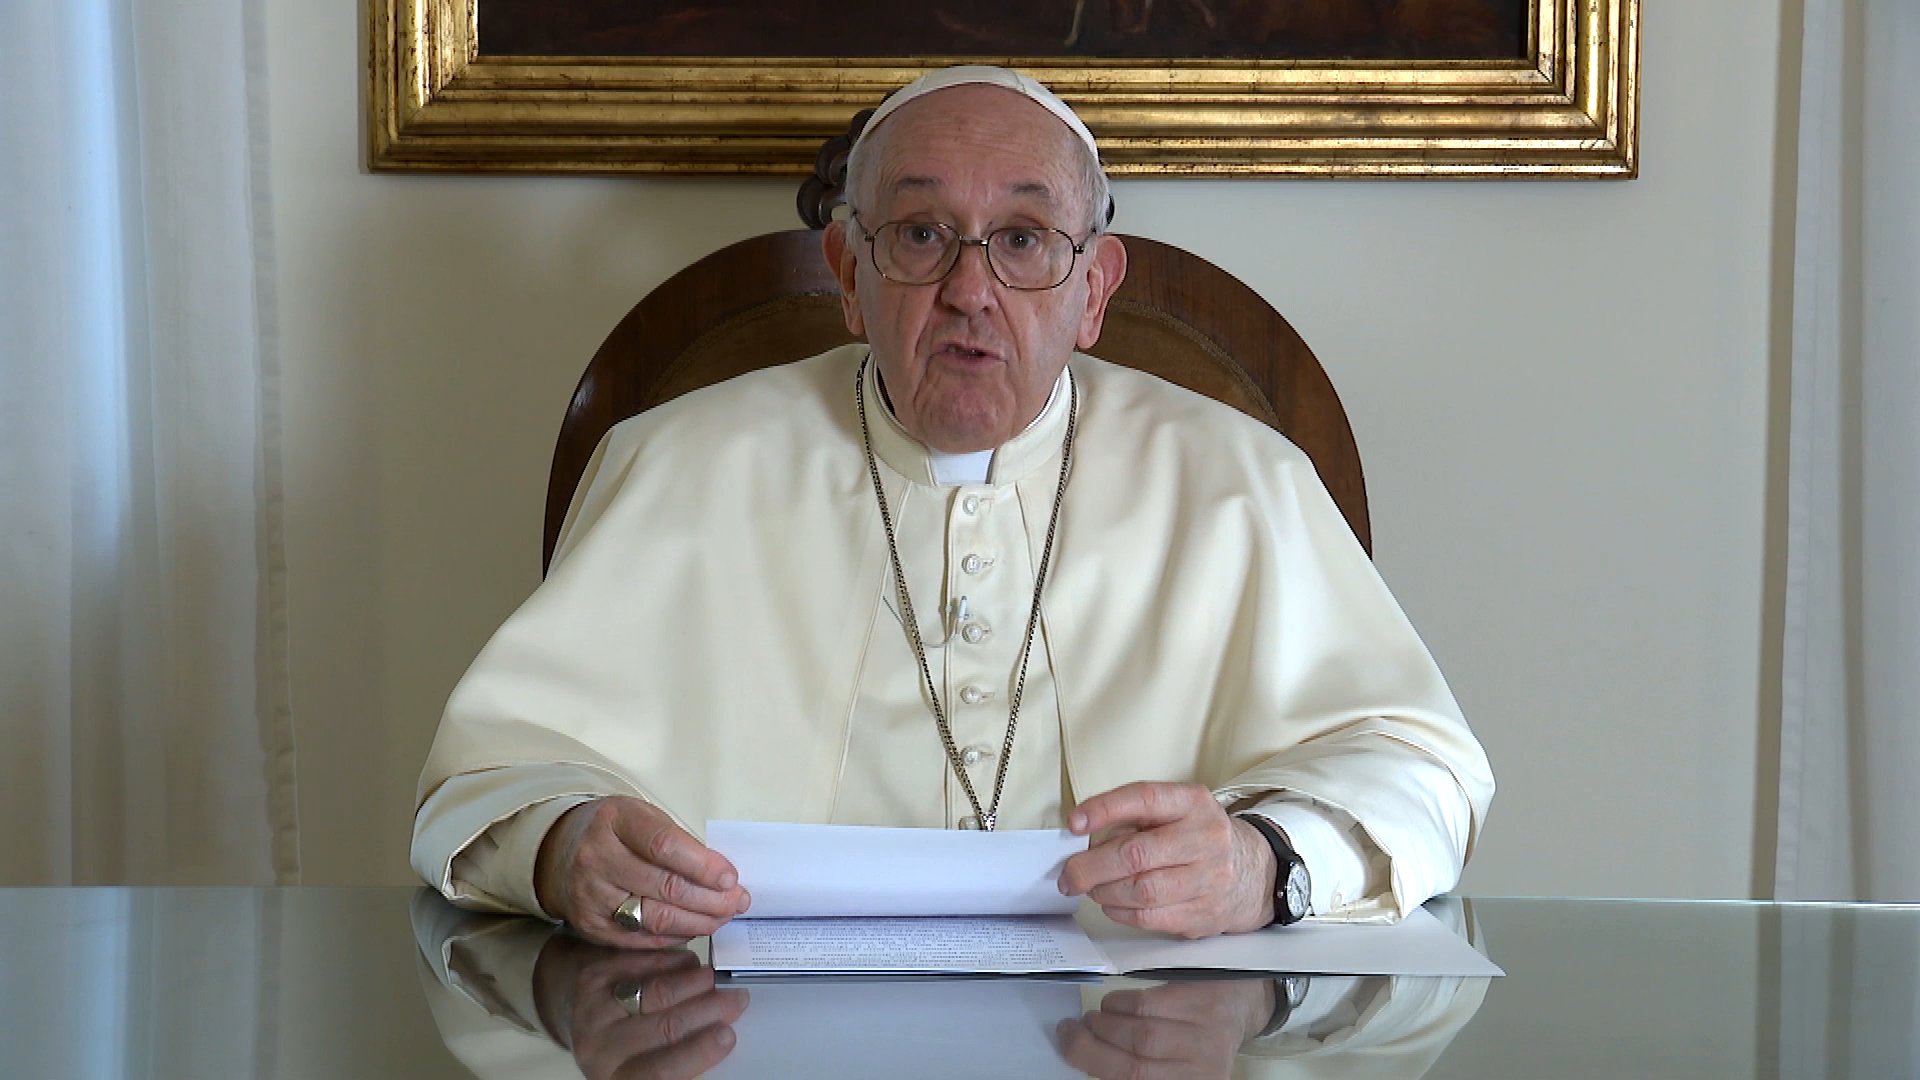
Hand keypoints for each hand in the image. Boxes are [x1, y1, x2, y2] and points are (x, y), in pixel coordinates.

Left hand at [532, 936, 748, 1079]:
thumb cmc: (614, 1039)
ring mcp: (594, 1010)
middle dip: (708, 1010)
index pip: (659, 1072)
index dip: (698, 1052)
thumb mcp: (639, 1061)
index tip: (727, 1035)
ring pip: (657, 992)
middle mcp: (599, 1049)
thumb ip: (670, 1056)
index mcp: (615, 1077)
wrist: (564, 1001)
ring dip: (695, 983)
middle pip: (665, 1027)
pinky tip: (689, 963)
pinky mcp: (594, 975)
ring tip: (714, 979)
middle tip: (735, 1000)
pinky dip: (673, 961)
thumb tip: (720, 1036)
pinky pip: (644, 964)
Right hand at [535, 796, 750, 947]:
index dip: (703, 865)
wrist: (561, 852)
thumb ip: (680, 843)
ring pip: (656, 917)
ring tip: (722, 917)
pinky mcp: (591, 926)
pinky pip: (642, 938)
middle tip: (736, 902)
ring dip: (698, 921)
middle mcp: (596, 858)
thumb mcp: (644, 817)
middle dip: (710, 899)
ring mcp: (591, 895)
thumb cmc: (616, 832)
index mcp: (615, 820)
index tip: (730, 877)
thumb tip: (724, 879)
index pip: (664, 846)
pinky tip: (694, 928)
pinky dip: (674, 935)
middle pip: (665, 886)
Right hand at [1055, 979, 1276, 1079]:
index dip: (1096, 1070)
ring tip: (1090, 1020)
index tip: (1068, 1052)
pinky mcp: (1200, 1004)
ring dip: (1102, 1026)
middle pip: (1132, 1068)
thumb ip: (1141, 1067)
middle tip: (1068, 1033)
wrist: (1238, 1005)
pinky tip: (1112, 1005)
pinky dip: (1118, 1004)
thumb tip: (1089, 1057)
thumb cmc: (1196, 1042)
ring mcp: (1203, 1038)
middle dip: (1089, 1049)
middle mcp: (1199, 1073)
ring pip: (1139, 1035)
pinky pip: (1147, 1004)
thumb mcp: (1173, 1066)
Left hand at [1059, 782, 1274, 938]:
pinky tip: (1112, 903)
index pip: (1144, 798)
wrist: (1254, 872)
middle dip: (1091, 867)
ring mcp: (1209, 879)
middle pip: (1135, 854)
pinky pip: (1149, 918)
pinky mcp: (1204, 914)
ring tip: (1091, 888)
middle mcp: (1206, 838)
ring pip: (1140, 891)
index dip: (1104, 810)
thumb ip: (1134, 818)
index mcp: (1193, 803)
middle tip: (1068, 874)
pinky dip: (1120, 912)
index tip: (1074, 823)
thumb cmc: (1199, 837)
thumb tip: (1083, 839)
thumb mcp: (1176, 811)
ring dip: (1103, 892)